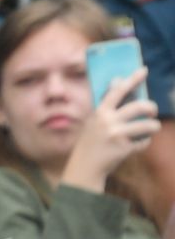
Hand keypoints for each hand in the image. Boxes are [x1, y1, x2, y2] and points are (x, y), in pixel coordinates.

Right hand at [62, 66, 158, 192]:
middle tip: (152, 111)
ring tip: (151, 128)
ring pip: (149, 125)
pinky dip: (143, 142)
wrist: (84, 167)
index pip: (118, 90)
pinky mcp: (124, 149)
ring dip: (154, 126)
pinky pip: (144, 142)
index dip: (132, 79)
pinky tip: (136, 145)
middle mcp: (108, 122)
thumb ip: (107, 104)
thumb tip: (119, 81)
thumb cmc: (92, 142)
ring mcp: (117, 136)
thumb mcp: (94, 121)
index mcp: (100, 112)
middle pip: (140, 106)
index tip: (144, 70)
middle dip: (151, 107)